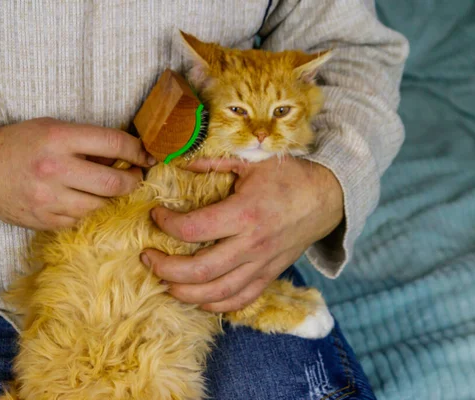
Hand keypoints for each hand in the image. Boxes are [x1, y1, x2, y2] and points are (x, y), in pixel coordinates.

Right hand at [0, 117, 154, 229]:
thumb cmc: (22, 144)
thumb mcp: (54, 128)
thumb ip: (88, 141)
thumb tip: (125, 155)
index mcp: (59, 138)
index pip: (114, 143)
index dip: (138, 151)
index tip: (146, 156)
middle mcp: (56, 169)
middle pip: (114, 183)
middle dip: (133, 180)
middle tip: (135, 177)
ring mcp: (50, 199)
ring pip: (102, 206)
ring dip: (114, 199)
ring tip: (112, 189)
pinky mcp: (46, 221)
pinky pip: (82, 219)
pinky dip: (91, 210)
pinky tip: (87, 200)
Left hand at [141, 156, 342, 311]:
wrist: (327, 198)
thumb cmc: (289, 176)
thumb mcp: (253, 161)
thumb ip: (214, 162)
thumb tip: (179, 163)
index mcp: (244, 214)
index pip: (193, 229)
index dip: (166, 224)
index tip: (155, 215)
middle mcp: (251, 245)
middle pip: (199, 271)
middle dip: (165, 269)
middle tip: (148, 257)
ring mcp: (261, 264)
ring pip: (216, 293)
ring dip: (184, 293)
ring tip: (164, 281)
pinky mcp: (269, 275)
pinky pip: (240, 300)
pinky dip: (216, 305)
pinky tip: (198, 299)